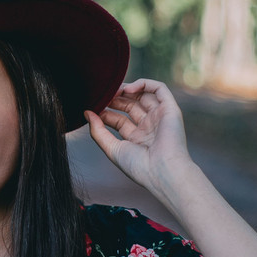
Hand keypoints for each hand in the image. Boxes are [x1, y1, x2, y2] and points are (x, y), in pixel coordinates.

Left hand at [84, 79, 192, 197]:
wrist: (163, 172)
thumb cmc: (139, 167)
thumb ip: (98, 132)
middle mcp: (149, 127)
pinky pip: (159, 89)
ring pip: (144, 95)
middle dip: (115, 99)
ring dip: (128, 89)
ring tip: (113, 90)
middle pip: (130, 106)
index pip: (118, 120)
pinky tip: (128, 90)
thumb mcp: (112, 149)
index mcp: (137, 139)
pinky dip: (144, 84)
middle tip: (102, 95)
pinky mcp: (170, 109)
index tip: (92, 109)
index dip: (105, 112)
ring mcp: (160, 117)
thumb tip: (86, 113)